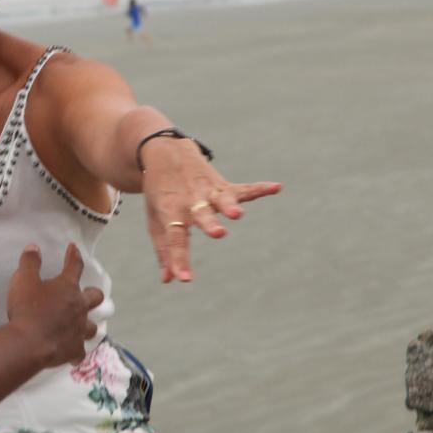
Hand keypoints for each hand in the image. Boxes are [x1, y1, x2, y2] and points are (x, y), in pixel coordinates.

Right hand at [6, 244, 103, 366]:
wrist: (28, 343)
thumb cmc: (27, 309)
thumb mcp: (23, 280)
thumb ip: (29, 263)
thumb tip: (34, 248)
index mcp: (67, 288)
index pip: (74, 266)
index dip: (74, 256)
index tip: (73, 248)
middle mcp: (79, 308)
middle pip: (95, 297)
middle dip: (92, 293)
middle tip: (85, 294)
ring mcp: (78, 330)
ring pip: (92, 327)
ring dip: (87, 324)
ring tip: (82, 324)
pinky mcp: (73, 350)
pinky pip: (80, 353)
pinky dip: (76, 352)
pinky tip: (73, 354)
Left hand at [140, 137, 280, 282]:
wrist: (164, 153)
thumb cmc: (160, 194)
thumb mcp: (156, 220)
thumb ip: (164, 249)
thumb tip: (168, 280)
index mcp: (171, 212)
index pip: (175, 239)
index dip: (179, 259)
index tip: (184, 278)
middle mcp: (190, 201)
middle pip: (201, 214)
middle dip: (209, 223)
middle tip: (218, 233)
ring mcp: (208, 191)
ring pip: (221, 199)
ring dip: (230, 205)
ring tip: (238, 214)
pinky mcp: (223, 184)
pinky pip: (244, 188)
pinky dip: (260, 188)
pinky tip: (276, 187)